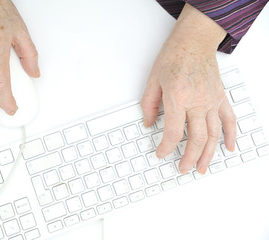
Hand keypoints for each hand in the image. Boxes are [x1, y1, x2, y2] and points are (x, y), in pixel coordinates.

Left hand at [141, 4, 236, 173]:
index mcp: (178, 97)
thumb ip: (149, 105)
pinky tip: (227, 148)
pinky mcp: (220, 97)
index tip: (161, 153)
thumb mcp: (153, 80)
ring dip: (208, 154)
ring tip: (202, 167)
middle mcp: (198, 101)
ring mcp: (212, 100)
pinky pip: (229, 120)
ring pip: (214, 135)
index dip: (166, 148)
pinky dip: (230, 136)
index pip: (172, 132)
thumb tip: (148, 123)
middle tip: (183, 168)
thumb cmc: (174, 56)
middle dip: (189, 158)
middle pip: (196, 138)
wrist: (194, 41)